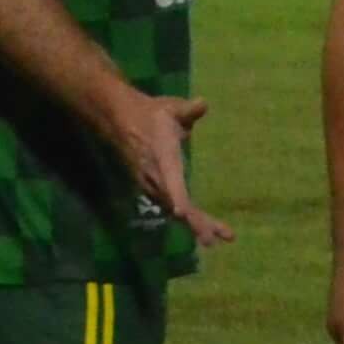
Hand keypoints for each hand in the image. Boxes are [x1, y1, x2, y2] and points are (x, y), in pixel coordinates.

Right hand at [111, 93, 232, 246]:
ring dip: (198, 224)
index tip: (183, 214)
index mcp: (162, 159)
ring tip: (223, 236)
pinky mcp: (154, 188)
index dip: (176, 198)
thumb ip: (187, 110)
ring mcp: (154, 185)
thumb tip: (203, 104)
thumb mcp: (170, 109)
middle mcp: (156, 178)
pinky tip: (205, 227)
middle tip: (217, 239)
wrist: (120, 120)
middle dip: (196, 222)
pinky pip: (174, 207)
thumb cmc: (149, 114)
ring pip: (177, 210)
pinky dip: (191, 218)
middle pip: (177, 205)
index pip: (169, 182)